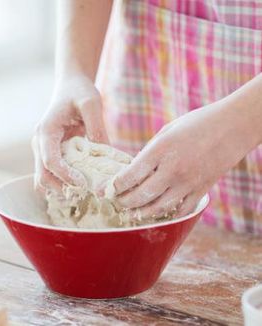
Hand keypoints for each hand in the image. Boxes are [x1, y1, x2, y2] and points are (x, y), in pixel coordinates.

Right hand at [33, 75, 108, 193]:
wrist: (69, 85)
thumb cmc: (79, 91)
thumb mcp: (92, 103)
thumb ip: (96, 127)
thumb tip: (105, 153)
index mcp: (46, 131)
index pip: (50, 161)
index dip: (65, 176)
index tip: (83, 184)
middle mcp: (39, 143)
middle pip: (42, 176)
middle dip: (61, 188)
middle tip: (85, 192)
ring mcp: (42, 150)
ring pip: (43, 179)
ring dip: (60, 189)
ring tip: (83, 190)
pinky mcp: (49, 154)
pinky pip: (51, 175)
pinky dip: (62, 183)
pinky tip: (80, 183)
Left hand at [112, 102, 255, 217]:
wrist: (234, 125)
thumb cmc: (197, 124)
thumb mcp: (166, 132)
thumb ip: (149, 153)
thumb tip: (133, 171)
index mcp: (160, 150)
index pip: (130, 175)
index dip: (114, 186)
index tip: (105, 190)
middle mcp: (173, 169)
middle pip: (140, 195)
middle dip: (124, 202)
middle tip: (115, 202)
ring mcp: (188, 182)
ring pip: (158, 208)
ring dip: (141, 212)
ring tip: (131, 212)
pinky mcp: (202, 190)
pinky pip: (181, 210)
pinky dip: (167, 215)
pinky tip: (156, 213)